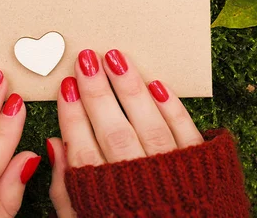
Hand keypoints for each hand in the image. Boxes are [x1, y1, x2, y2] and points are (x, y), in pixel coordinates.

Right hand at [48, 49, 204, 216]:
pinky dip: (172, 109)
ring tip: (115, 57)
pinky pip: (187, 134)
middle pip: (114, 132)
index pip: (82, 150)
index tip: (65, 86)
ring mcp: (172, 175)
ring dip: (131, 90)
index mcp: (106, 199)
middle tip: (86, 59)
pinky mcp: (203, 169)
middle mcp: (139, 184)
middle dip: (97, 93)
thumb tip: (53, 144)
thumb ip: (64, 190)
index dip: (72, 116)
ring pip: (148, 126)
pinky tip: (156, 83)